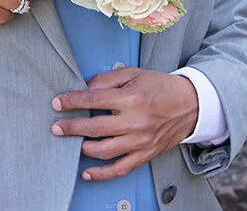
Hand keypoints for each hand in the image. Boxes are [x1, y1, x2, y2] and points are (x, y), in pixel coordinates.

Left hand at [50, 67, 197, 180]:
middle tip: (57, 127)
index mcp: (131, 97)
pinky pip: (120, 168)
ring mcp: (139, 141)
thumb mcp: (134, 73)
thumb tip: (86, 88)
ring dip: (82, 148)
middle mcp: (134, 121)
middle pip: (94, 127)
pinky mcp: (145, 154)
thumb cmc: (161, 87)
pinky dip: (101, 174)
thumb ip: (108, 79)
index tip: (58, 103)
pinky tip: (87, 172)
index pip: (93, 99)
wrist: (190, 104)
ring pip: (103, 150)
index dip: (72, 101)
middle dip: (71, 127)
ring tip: (72, 143)